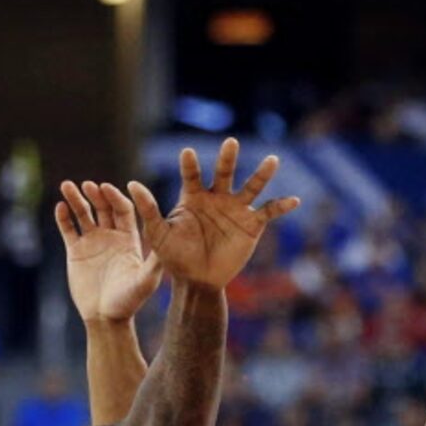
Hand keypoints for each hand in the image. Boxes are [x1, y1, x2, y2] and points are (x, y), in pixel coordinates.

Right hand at [56, 180, 162, 323]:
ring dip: (75, 199)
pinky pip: (68, 229)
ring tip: (67, 186)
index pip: (123, 209)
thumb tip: (165, 239)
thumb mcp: (146, 280)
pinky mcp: (76, 252)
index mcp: (128, 238)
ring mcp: (92, 242)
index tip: (107, 188)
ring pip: (83, 214)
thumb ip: (154, 260)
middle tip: (88, 185)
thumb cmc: (129, 301)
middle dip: (96, 194)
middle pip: (103, 207)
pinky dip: (63, 218)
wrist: (105, 319)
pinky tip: (60, 207)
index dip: (115, 197)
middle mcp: (110, 236)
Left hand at [127, 138, 299, 291]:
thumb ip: (148, 210)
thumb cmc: (175, 258)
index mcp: (193, 196)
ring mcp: (236, 209)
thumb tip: (131, 184)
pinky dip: (282, 206)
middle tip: (230, 144)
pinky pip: (269, 211)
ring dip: (262, 174)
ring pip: (251, 185)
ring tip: (272, 160)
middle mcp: (217, 196)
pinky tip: (294, 200)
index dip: (190, 164)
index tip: (186, 153)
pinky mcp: (252, 224)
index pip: (192, 174)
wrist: (197, 282)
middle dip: (227, 159)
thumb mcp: (158, 234)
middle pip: (224, 172)